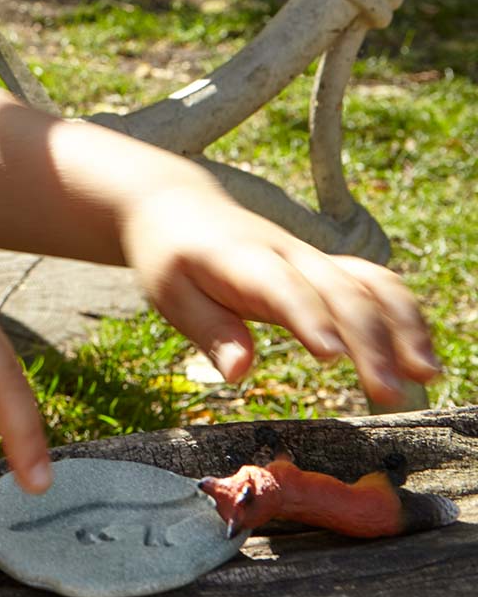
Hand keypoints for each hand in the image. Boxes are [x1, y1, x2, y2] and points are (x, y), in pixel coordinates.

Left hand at [118, 183, 439, 405]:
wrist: (177, 203)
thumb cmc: (170, 255)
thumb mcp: (171, 293)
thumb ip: (209, 330)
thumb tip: (239, 373)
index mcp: (242, 260)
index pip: (282, 288)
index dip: (309, 318)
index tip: (332, 356)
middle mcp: (287, 254)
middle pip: (339, 290)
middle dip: (370, 340)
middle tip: (389, 393)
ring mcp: (311, 257)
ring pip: (369, 281)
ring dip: (403, 324)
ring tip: (426, 374)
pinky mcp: (325, 266)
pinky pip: (374, 282)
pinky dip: (403, 313)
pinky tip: (420, 353)